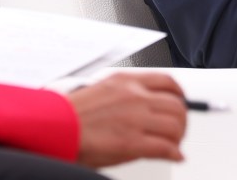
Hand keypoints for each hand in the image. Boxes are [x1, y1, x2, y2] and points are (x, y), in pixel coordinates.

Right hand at [68, 72, 187, 167]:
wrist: (54, 128)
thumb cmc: (72, 114)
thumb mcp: (103, 92)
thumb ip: (128, 95)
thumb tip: (148, 106)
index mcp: (126, 81)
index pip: (167, 81)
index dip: (180, 94)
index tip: (182, 102)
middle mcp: (134, 96)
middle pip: (176, 105)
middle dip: (182, 120)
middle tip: (178, 130)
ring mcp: (135, 118)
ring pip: (175, 125)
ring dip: (179, 137)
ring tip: (174, 143)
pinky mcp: (132, 142)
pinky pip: (166, 147)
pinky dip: (174, 153)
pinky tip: (174, 155)